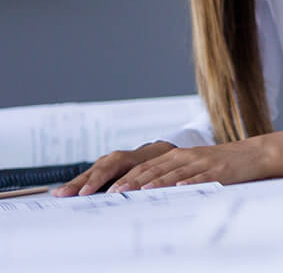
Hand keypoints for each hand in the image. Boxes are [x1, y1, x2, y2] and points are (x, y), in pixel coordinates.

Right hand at [54, 141, 174, 195]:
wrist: (159, 153)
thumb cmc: (157, 162)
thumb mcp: (155, 169)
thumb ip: (143, 178)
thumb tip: (132, 192)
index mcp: (125, 158)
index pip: (108, 168)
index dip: (96, 180)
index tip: (85, 191)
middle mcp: (111, 160)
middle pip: (93, 172)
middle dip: (78, 183)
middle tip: (62, 193)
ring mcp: (105, 165)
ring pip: (88, 174)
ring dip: (74, 184)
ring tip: (59, 193)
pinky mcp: (101, 172)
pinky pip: (88, 178)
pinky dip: (77, 185)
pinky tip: (64, 193)